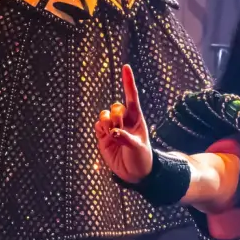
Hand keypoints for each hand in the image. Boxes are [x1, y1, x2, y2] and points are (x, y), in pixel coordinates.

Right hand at [95, 64, 153, 182]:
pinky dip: (100, 130)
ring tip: (113, 135)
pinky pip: (97, 126)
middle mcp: (124, 120)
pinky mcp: (103, 136)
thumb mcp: (138, 148)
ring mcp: (113, 127)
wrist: (135, 173)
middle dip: (116, 116)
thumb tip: (114, 132)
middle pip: (115, 107)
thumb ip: (126, 139)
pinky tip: (106, 137)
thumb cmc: (142, 158)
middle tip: (120, 130)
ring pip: (104, 115)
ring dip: (107, 123)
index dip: (128, 82)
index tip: (126, 67)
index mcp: (137, 119)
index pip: (131, 97)